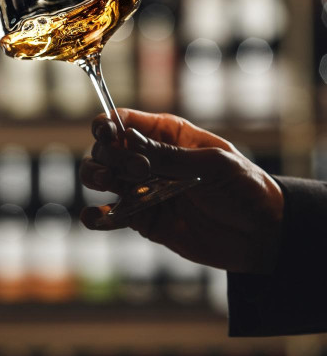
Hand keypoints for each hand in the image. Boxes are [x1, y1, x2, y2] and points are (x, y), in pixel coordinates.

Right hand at [79, 108, 283, 273]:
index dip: (107, 124)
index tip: (105, 134)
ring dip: (94, 177)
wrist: (260, 235)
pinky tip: (95, 218)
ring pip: (100, 177)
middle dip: (108, 154)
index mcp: (166, 135)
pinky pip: (110, 216)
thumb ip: (167, 156)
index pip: (123, 120)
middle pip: (106, 148)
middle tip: (137, 170)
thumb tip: (126, 140)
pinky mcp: (141, 219)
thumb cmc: (243, 187)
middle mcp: (147, 159)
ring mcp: (141, 189)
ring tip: (107, 183)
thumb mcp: (211, 164)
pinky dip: (95, 217)